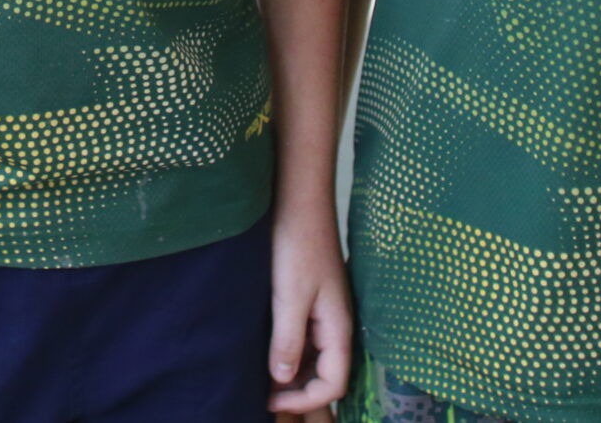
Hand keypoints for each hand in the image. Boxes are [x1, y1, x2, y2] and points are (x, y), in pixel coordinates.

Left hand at [267, 201, 352, 413]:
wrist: (300, 199)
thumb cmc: (298, 243)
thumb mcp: (289, 295)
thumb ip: (288, 339)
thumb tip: (282, 379)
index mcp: (338, 327)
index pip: (333, 384)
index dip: (304, 400)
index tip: (270, 401)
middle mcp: (337, 324)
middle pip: (326, 375)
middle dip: (299, 392)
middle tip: (263, 397)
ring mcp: (326, 312)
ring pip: (315, 358)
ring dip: (293, 373)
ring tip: (261, 379)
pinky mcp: (313, 300)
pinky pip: (307, 338)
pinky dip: (290, 351)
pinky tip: (268, 350)